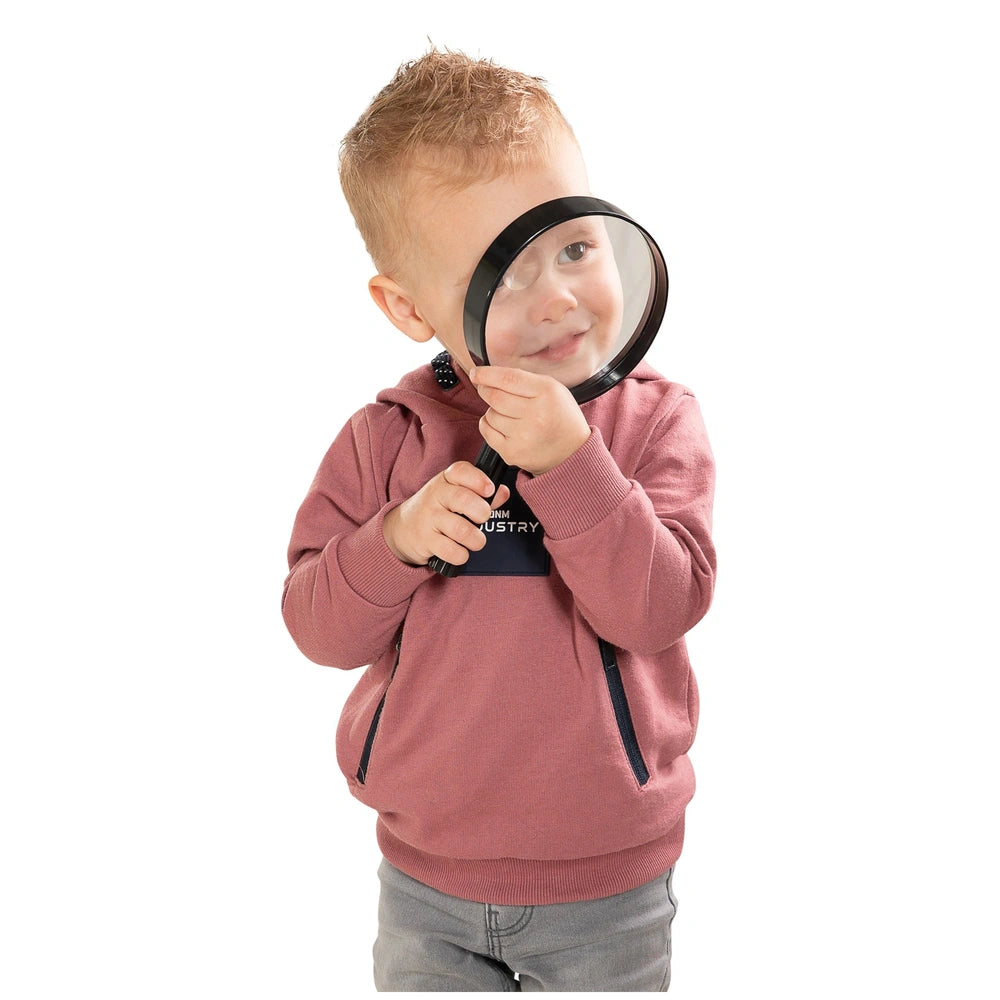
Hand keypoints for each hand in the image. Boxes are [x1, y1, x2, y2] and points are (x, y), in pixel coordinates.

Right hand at [382, 462, 510, 566]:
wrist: (401, 529)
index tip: (490, 490)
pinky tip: (461, 552)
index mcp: (445, 480)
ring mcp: (429, 518)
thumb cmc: (437, 509)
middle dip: (482, 512)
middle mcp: (435, 496)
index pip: (460, 471)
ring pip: (461, 529)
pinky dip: (462, 555)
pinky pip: (451, 551)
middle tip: (483, 518)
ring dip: (476, 539)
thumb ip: (481, 493)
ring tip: (476, 540)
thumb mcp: (455, 494)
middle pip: (463, 499)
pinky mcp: (425, 541)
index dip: (478, 479)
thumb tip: (503, 492)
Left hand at [470, 365, 590, 475]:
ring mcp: (523, 436)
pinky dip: (489, 424)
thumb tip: (489, 375)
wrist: (572, 451)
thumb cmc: (560, 416)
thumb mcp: (553, 389)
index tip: (476, 373)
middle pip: (494, 396)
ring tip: (510, 414)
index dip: (486, 374)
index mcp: (547, 393)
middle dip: (485, 390)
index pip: (508, 378)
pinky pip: (486, 431)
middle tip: (486, 389)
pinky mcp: (512, 452)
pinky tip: (503, 425)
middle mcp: (536, 415)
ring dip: (493, 410)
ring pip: (490, 414)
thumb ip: (524, 380)